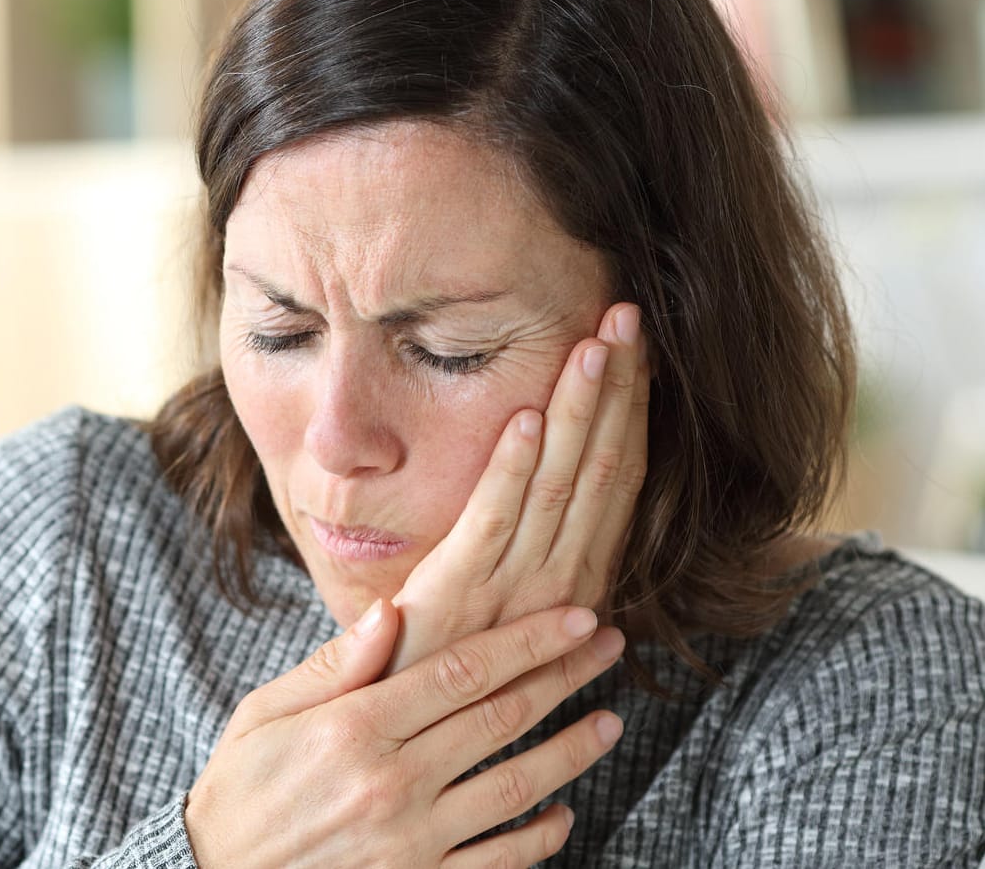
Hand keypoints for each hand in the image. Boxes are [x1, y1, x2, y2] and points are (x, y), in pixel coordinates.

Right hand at [184, 601, 625, 867]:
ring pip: (514, 788)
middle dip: (564, 677)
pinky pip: (496, 861)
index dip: (528, 641)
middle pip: (500, 719)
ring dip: (571, 753)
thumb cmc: (239, 790)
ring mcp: (411, 840)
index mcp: (356, 727)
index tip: (575, 616)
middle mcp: (392, 781)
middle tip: (610, 647)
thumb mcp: (265, 714)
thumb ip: (334, 665)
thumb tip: (392, 611)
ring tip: (609, 723)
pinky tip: (561, 814)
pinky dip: (537, 838)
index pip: (463, 671)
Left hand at [387, 303, 648, 673]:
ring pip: (558, 482)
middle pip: (600, 467)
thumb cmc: (455, 664)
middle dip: (616, 388)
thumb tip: (589, 570)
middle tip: (628, 315)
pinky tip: (524, 415)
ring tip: (593, 344)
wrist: (410, 734)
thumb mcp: (515, 614)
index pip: (617, 478)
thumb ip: (545, 575)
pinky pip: (493, 518)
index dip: (631, 409)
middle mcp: (562, 579)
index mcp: (579, 578)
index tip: (639, 347)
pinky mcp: (459, 591)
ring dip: (577, 411)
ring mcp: (514, 586)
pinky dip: (510, 466)